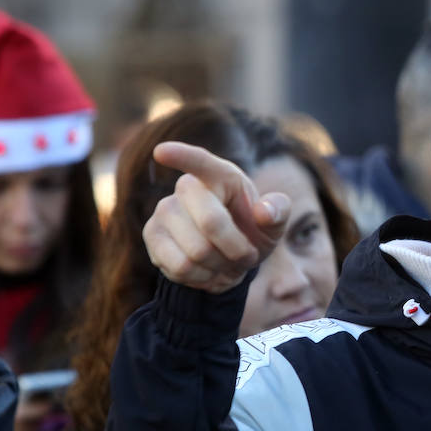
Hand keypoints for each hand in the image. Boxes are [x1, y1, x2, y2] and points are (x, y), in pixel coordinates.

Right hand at [142, 142, 290, 293]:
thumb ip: (278, 212)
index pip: (201, 161)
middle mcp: (187, 187)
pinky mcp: (151, 235)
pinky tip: (208, 271)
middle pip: (212, 223)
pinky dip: (202, 278)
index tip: (161, 151)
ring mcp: (164, 210)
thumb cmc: (251, 232)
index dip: (181, 156)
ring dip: (220, 267)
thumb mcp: (274, 224)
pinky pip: (180, 267)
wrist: (228, 258)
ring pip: (197, 252)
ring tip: (226, 263)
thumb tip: (264, 212)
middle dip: (237, 249)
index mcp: (221, 175)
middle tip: (247, 256)